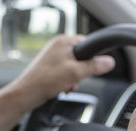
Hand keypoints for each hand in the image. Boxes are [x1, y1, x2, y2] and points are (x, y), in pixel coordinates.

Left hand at [0, 35, 114, 130]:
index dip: (93, 56)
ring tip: (68, 84)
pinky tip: (63, 87)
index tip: (95, 66)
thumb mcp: (76, 73)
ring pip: (74, 65)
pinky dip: (67, 80)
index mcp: (63, 41)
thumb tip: (109, 61)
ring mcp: (53, 56)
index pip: (88, 42)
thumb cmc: (45, 80)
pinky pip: (66, 71)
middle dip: (82, 70)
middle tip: (77, 78)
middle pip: (82, 55)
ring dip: (75, 77)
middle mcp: (57, 45)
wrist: (25, 94)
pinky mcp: (50, 66)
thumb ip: (94, 66)